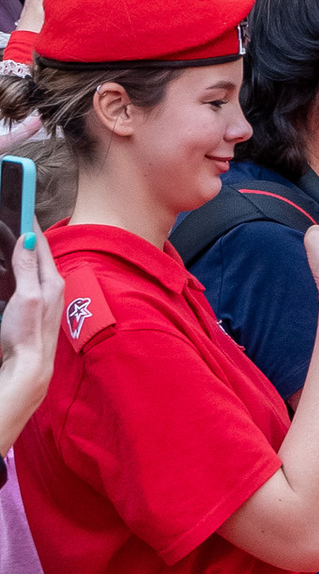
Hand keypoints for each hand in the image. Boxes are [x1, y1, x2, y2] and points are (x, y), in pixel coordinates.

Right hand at [0, 224, 62, 453]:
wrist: (29, 367)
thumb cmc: (28, 335)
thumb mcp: (28, 296)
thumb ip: (27, 268)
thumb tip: (27, 239)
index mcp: (52, 281)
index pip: (39, 244)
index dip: (30, 224)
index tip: (23, 206)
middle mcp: (51, 288)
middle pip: (36, 254)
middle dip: (25, 236)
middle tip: (15, 218)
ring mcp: (43, 299)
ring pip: (32, 267)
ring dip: (22, 252)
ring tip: (12, 238)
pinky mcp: (34, 309)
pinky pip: (27, 280)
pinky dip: (19, 269)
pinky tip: (12, 270)